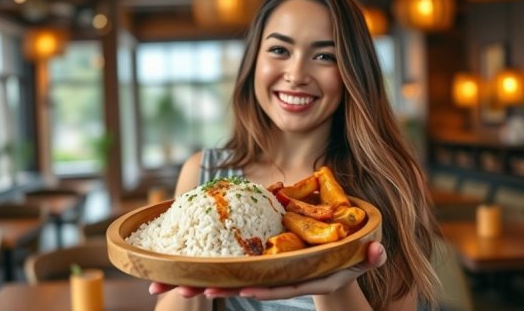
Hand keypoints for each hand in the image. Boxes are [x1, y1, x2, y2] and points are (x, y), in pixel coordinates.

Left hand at [149, 241, 386, 299]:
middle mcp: (278, 278)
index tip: (236, 287)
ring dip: (195, 282)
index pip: (278, 284)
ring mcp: (263, 273)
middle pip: (242, 285)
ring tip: (162, 285)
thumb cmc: (345, 259)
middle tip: (177, 291)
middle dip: (211, 287)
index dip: (260, 288)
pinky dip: (203, 269)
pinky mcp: (254, 263)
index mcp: (300, 276)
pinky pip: (226, 267)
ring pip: (226, 279)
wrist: (331, 267)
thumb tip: (379, 250)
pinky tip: (177, 269)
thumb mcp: (359, 258)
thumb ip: (369, 256)